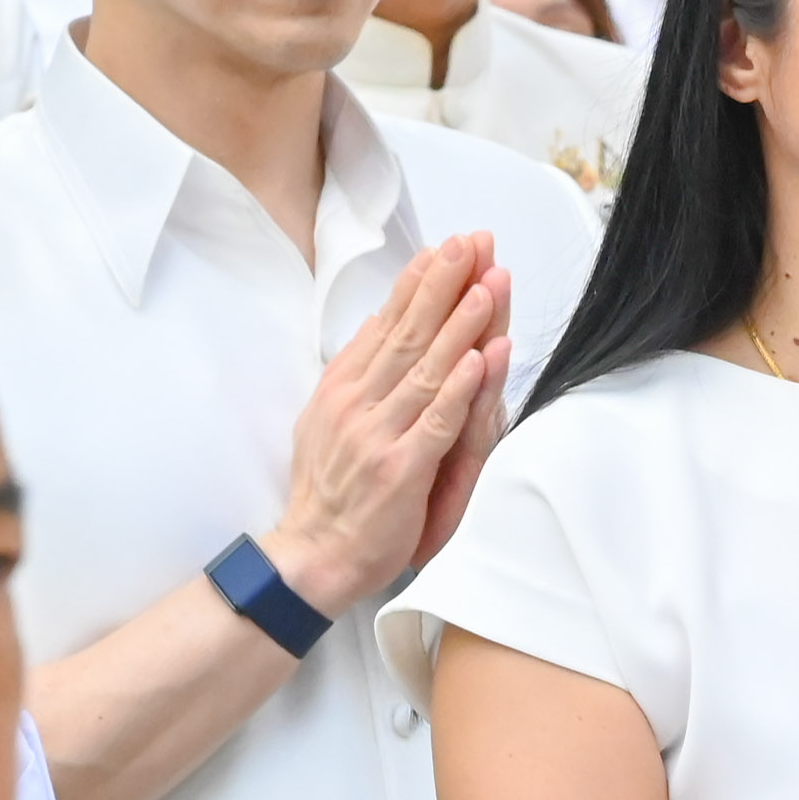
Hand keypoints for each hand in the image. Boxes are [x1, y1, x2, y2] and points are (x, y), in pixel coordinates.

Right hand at [266, 234, 508, 613]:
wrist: (312, 555)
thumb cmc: (328, 492)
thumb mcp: (326, 420)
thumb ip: (355, 376)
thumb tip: (376, 328)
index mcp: (342, 387)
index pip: (386, 324)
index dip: (417, 283)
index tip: (445, 248)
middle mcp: (358, 403)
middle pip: (409, 333)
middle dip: (444, 285)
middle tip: (472, 245)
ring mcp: (379, 434)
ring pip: (427, 370)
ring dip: (461, 325)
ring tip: (487, 286)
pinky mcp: (401, 470)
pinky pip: (435, 422)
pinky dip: (460, 389)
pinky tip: (481, 359)